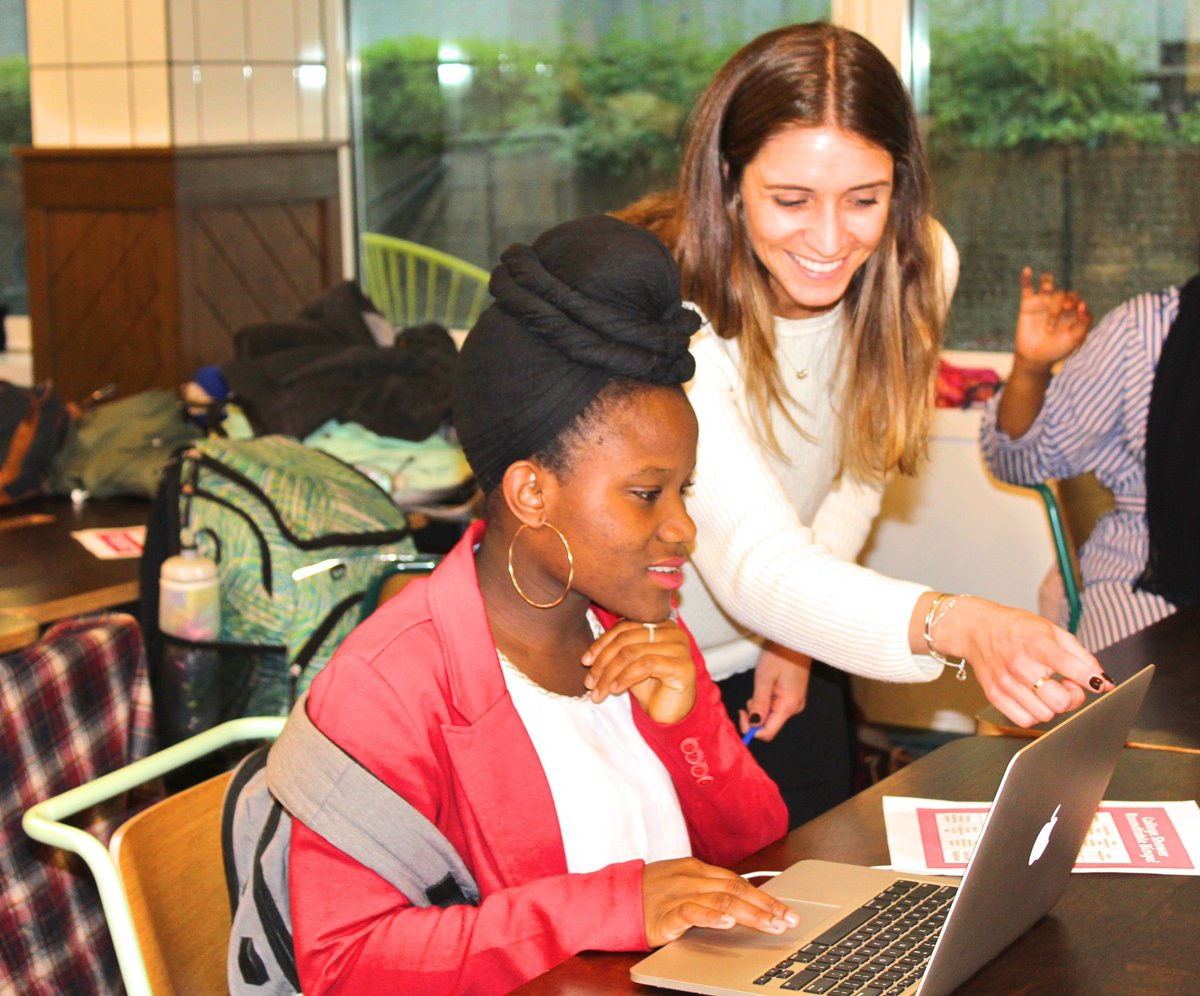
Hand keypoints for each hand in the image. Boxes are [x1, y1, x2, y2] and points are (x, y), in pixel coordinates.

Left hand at [581, 619, 695, 723]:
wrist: (668, 714)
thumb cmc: (649, 688)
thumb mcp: (628, 665)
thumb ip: (614, 651)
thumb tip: (588, 657)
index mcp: (659, 624)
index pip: (624, 627)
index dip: (601, 643)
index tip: (585, 661)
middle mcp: (672, 632)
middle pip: (626, 639)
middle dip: (603, 661)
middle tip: (590, 682)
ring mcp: (679, 648)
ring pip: (632, 652)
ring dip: (610, 673)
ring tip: (599, 690)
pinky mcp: (682, 666)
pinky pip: (646, 664)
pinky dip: (626, 677)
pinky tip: (616, 689)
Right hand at [642, 857, 799, 946]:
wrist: (611, 898)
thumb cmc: (647, 894)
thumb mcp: (680, 884)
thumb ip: (707, 890)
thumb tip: (742, 904)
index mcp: (696, 869)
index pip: (738, 882)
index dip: (765, 897)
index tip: (787, 911)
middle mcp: (690, 878)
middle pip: (736, 890)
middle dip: (766, 906)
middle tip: (789, 920)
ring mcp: (677, 894)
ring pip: (721, 900)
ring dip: (750, 914)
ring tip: (771, 925)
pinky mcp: (663, 914)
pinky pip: (690, 912)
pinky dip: (711, 917)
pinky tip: (728, 924)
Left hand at [741, 643, 812, 741]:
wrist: (794, 639)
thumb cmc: (779, 654)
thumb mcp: (764, 678)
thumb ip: (759, 703)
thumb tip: (753, 724)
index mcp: (788, 706)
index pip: (768, 732)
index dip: (752, 728)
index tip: (741, 712)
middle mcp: (794, 708)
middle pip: (770, 724)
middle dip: (755, 715)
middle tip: (748, 696)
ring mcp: (796, 701)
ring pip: (773, 715)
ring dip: (760, 706)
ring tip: (759, 686)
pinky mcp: (794, 695)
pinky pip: (777, 706)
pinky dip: (767, 700)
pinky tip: (766, 686)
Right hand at [921, 593, 1112, 727]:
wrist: (977, 629)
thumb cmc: (1017, 629)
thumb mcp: (1052, 631)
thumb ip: (1081, 656)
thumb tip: (1101, 680)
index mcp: (1037, 644)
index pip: (1071, 668)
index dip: (1091, 679)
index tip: (1098, 683)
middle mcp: (1020, 665)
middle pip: (1060, 702)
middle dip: (1072, 697)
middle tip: (1067, 685)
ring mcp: (1005, 682)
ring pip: (1044, 715)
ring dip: (1052, 706)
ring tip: (1047, 689)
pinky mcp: (994, 695)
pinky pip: (1025, 720)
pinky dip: (1034, 713)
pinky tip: (1032, 698)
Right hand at [1012, 268, 1091, 372]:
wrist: (1036, 358)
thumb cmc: (1058, 349)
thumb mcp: (1075, 340)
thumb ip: (1084, 324)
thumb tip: (1083, 306)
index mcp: (1072, 310)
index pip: (1076, 299)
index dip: (1076, 301)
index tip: (1073, 309)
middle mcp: (1058, 303)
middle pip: (1062, 294)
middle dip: (1061, 302)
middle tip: (1063, 309)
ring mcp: (1043, 302)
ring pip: (1047, 286)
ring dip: (1047, 282)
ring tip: (1047, 286)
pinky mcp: (1028, 304)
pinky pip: (1027, 288)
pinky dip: (1026, 279)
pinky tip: (1027, 270)